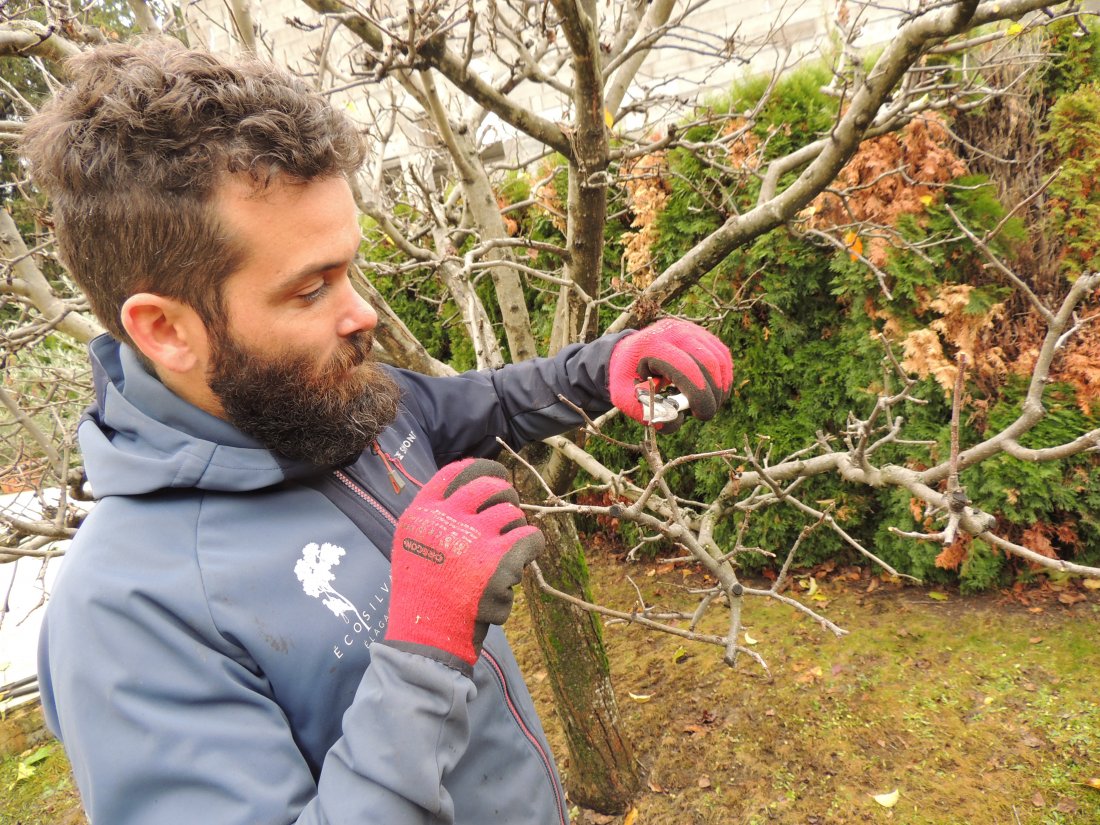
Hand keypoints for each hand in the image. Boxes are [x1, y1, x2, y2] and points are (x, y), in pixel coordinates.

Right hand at [383, 459, 544, 673]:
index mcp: (422, 514)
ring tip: (502, 555)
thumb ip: (438, 517)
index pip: (458, 472)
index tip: (497, 475)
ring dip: (515, 531)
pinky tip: (517, 566)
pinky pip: (531, 538)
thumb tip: (478, 490)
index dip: (484, 470)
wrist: (428, 638)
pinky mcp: (500, 563)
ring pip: (513, 514)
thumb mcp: (414, 546)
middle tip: (507, 515)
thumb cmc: (424, 594)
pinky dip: (531, 549)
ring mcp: (474, 540)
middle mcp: (446, 520)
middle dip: (507, 497)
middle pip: (492, 487)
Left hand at [609, 318, 732, 431]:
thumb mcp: (625, 398)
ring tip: (710, 404)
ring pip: (719, 358)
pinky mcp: (700, 333)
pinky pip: (722, 355)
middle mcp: (674, 332)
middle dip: (713, 393)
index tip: (700, 415)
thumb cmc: (626, 378)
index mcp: (652, 346)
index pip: (685, 369)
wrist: (625, 353)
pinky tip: (715, 391)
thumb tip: (677, 419)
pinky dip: (723, 376)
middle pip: (708, 362)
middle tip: (705, 413)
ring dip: (721, 386)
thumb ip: (647, 414)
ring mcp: (690, 329)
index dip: (699, 395)